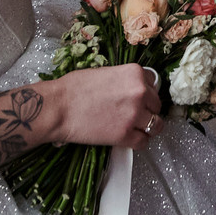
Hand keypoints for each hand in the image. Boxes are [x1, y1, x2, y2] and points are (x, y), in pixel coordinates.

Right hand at [40, 65, 162, 149]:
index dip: (146, 92)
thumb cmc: (74, 88)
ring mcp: (134, 115)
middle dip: (147, 109)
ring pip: (156, 125)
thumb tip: (130, 89)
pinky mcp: (126, 135)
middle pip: (156, 105)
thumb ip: (123, 80)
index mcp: (135, 73)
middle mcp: (140, 92)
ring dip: (149, 127)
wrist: (59, 107)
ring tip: (139, 129)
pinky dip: (139, 142)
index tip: (141, 98)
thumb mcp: (105, 72)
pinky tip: (131, 139)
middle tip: (135, 114)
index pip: (153, 83)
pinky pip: (143, 142)